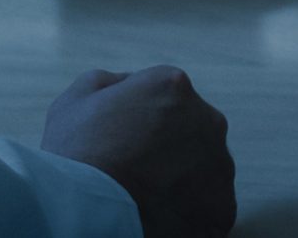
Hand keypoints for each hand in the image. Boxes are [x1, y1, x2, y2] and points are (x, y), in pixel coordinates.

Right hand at [41, 65, 236, 237]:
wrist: (85, 210)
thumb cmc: (76, 152)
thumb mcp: (79, 97)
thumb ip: (113, 82)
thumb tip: (130, 85)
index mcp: (173, 86)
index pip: (167, 97)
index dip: (142, 121)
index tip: (124, 141)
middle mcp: (207, 119)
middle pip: (193, 131)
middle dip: (171, 147)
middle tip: (136, 170)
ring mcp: (219, 166)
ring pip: (205, 170)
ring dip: (183, 180)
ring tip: (147, 197)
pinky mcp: (222, 208)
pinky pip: (210, 207)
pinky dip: (191, 213)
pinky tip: (161, 216)